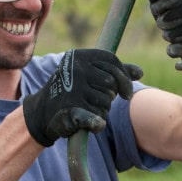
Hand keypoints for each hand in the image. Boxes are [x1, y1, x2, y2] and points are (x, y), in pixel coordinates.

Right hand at [22, 49, 143, 146]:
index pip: (113, 62)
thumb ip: (114, 71)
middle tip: (97, 101)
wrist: (41, 111)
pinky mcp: (71, 110)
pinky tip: (93, 124)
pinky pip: (98, 119)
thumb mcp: (88, 74)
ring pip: (106, 102)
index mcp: (79, 56)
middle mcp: (75, 70)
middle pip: (112, 83)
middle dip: (110, 96)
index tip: (126, 93)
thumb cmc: (71, 90)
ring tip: (87, 109)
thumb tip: (140, 72)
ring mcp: (72, 89)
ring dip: (102, 110)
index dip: (124, 78)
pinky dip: (97, 124)